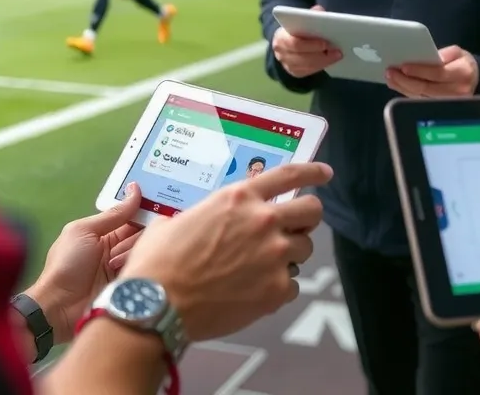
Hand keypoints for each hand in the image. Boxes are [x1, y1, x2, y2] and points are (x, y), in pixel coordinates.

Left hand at [26, 184, 143, 343]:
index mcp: (105, 232)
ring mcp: (126, 266)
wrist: (59, 307)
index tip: (161, 203)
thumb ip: (113, 214)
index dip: (145, 209)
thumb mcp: (84, 231)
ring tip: (113, 264)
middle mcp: (118, 247)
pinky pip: (144, 268)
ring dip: (131, 253)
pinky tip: (128, 270)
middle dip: (139, 233)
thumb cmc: (67, 264)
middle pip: (142, 232)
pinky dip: (138, 266)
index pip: (132, 216)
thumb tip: (135, 190)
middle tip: (132, 241)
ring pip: (144, 249)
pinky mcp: (131, 283)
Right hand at [120, 161, 332, 340]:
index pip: (289, 175)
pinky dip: (279, 287)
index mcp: (239, 198)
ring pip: (305, 249)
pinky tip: (256, 291)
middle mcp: (263, 221)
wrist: (155, 306)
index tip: (325, 174)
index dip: (312, 173)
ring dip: (290, 254)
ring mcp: (274, 256)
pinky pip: (292, 285)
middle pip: (312, 211)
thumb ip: (210, 214)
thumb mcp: (180, 220)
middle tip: (295, 226)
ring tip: (264, 265)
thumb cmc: (159, 262)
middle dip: (307, 218)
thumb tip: (213, 220)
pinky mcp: (275, 290)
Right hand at [272, 5, 341, 77]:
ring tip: (338, 55)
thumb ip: (309, 14)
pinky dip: (322, 66)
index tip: (325, 43)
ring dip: (324, 61)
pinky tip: (332, 60)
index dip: (311, 44)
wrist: (285, 41)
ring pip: (308, 66)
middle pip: (303, 58)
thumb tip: (319, 11)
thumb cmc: (296, 28)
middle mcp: (281, 53)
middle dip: (322, 55)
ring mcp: (287, 65)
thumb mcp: (300, 19)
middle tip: (337, 51)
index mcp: (281, 38)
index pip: (295, 44)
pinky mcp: (295, 72)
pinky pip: (310, 71)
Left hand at [386, 45, 479, 97]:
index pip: (438, 73)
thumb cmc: (462, 64)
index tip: (404, 66)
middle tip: (390, 72)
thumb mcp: (458, 52)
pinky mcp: (440, 107)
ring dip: (403, 87)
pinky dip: (407, 92)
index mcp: (462, 73)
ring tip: (390, 77)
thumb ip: (444, 53)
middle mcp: (457, 91)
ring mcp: (448, 102)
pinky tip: (397, 85)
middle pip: (426, 88)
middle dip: (405, 80)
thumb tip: (427, 58)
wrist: (473, 79)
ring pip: (421, 96)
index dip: (420, 70)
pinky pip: (420, 100)